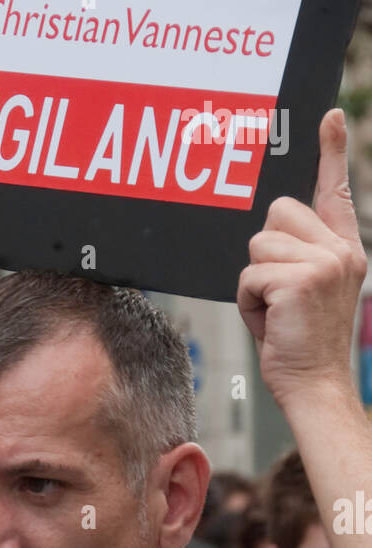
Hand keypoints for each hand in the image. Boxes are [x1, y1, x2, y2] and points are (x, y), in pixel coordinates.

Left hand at [237, 109, 367, 409]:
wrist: (315, 386)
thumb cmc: (300, 344)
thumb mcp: (303, 292)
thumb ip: (295, 256)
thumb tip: (267, 231)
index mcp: (343, 249)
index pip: (334, 191)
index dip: (331, 152)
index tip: (329, 117)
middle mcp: (340, 250)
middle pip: (277, 214)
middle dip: (264, 253)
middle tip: (278, 295)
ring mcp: (324, 263)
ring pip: (258, 247)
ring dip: (254, 283)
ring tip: (275, 312)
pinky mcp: (301, 280)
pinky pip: (249, 276)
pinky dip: (248, 303)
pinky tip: (271, 322)